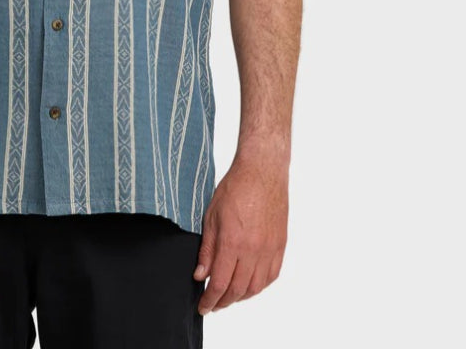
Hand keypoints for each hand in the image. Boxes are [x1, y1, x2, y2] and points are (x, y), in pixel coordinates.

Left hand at [193, 154, 287, 314]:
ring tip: (228, 296)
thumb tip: (200, 275)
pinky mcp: (280, 246)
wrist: (262, 172)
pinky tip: (249, 285)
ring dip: (240, 296)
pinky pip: (270, 276)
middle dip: (223, 302)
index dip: (209, 300)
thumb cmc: (234, 189)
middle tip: (213, 304)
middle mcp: (253, 250)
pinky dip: (258, 286)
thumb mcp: (211, 216)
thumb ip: (207, 249)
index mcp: (232, 242)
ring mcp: (269, 249)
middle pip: (237, 290)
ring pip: (255, 287)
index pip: (219, 283)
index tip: (202, 307)